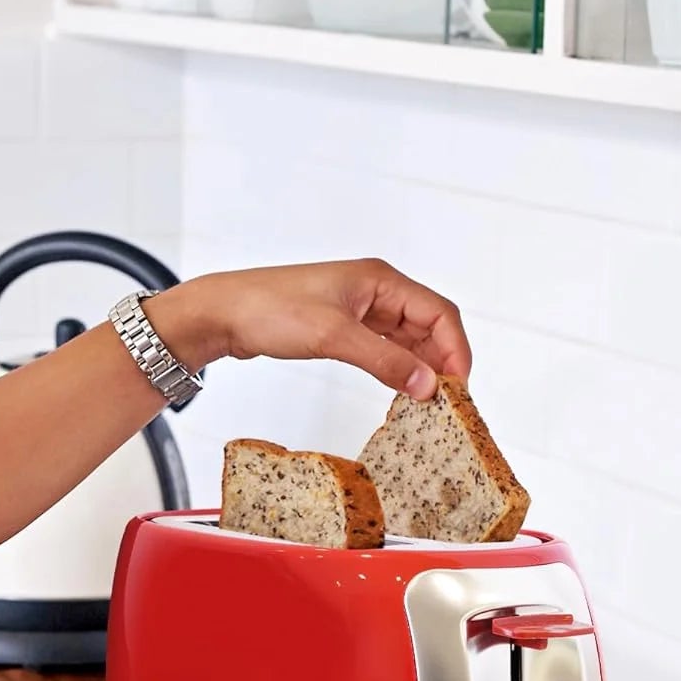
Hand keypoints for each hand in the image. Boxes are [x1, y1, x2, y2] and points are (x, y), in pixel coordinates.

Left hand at [156, 259, 470, 399]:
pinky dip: (396, 365)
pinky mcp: (341, 326)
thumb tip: (425, 384)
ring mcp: (358, 308)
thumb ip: (383, 360)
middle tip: (446, 400)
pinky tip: (399, 388)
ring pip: (406, 337)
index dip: (455, 350)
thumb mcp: (333, 337)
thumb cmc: (270, 310)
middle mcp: (375, 290)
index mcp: (380, 280)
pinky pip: (383, 345)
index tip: (457, 387)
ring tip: (427, 400)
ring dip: (419, 365)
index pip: (439, 313)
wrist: (223, 312)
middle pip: (428, 325)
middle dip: (441, 360)